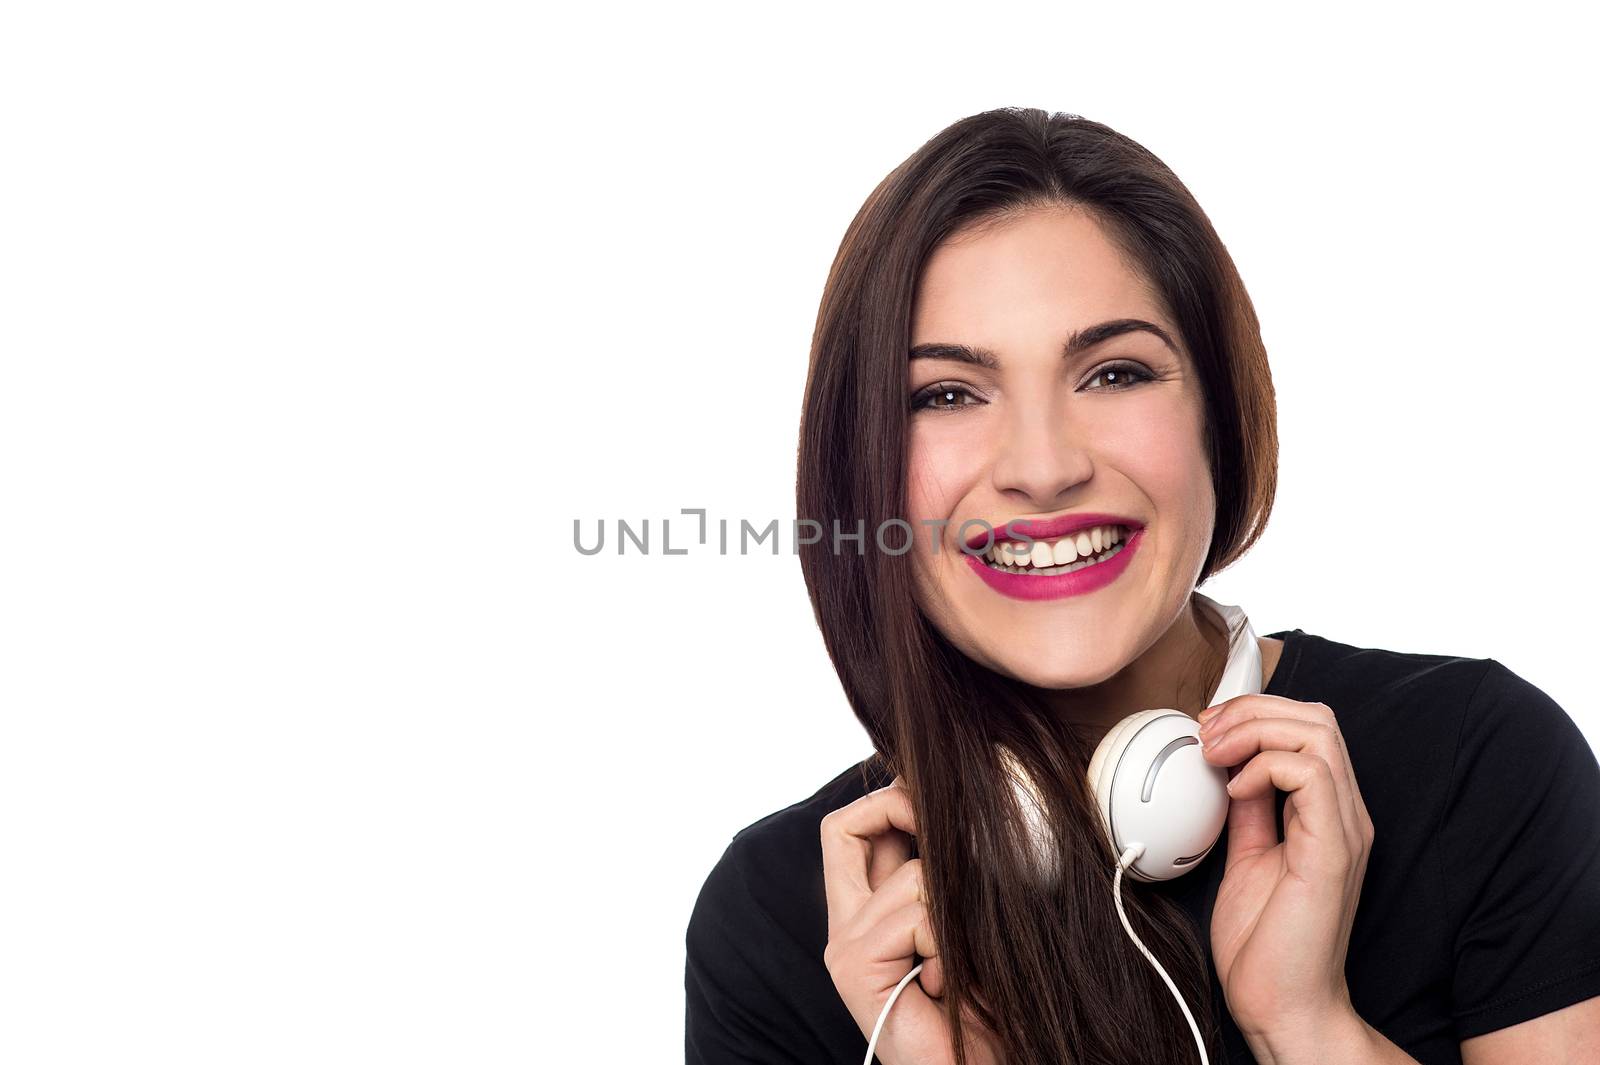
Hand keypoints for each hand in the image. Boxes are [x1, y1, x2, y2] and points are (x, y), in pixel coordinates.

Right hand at [820, 776, 1004, 1064]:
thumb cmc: (987, 1013)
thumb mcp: (966, 929)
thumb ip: (947, 881)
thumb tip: (959, 814)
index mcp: (867, 915)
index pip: (853, 828)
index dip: (890, 800)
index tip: (938, 804)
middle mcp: (845, 927)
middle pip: (841, 827)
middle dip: (895, 806)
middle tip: (945, 825)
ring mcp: (844, 947)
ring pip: (911, 875)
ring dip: (955, 912)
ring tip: (961, 963)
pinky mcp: (854, 968)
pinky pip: (918, 916)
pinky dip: (950, 947)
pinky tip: (948, 987)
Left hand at [1198, 695, 1373, 1044]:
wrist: (1280, 1003)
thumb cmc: (1265, 943)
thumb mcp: (1245, 856)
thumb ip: (1247, 810)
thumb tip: (1228, 767)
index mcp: (1325, 813)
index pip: (1309, 727)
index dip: (1256, 711)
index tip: (1206, 727)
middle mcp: (1344, 814)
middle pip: (1317, 717)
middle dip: (1253, 709)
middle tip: (1206, 733)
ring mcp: (1344, 830)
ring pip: (1318, 733)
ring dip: (1254, 730)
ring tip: (1215, 755)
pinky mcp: (1334, 851)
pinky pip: (1312, 774)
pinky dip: (1265, 766)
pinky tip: (1235, 790)